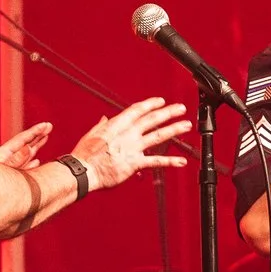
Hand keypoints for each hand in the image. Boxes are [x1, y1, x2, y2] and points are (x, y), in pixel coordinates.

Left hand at [0, 122, 52, 168]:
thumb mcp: (3, 170)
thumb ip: (15, 160)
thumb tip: (28, 148)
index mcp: (4, 154)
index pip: (22, 139)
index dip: (34, 131)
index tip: (45, 125)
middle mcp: (7, 159)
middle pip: (25, 143)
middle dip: (38, 134)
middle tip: (49, 126)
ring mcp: (10, 168)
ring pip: (25, 154)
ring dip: (36, 145)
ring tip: (45, 137)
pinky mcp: (11, 177)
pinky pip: (24, 168)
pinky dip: (31, 164)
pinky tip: (36, 161)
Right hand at [71, 97, 191, 190]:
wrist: (84, 170)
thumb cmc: (85, 154)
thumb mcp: (91, 134)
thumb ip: (101, 126)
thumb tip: (105, 119)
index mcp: (117, 125)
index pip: (137, 110)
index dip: (151, 104)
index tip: (161, 101)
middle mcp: (128, 134)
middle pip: (152, 119)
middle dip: (168, 112)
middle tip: (181, 108)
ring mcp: (133, 147)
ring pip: (158, 136)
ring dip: (174, 129)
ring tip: (186, 125)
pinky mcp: (135, 163)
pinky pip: (156, 161)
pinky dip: (170, 161)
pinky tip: (181, 161)